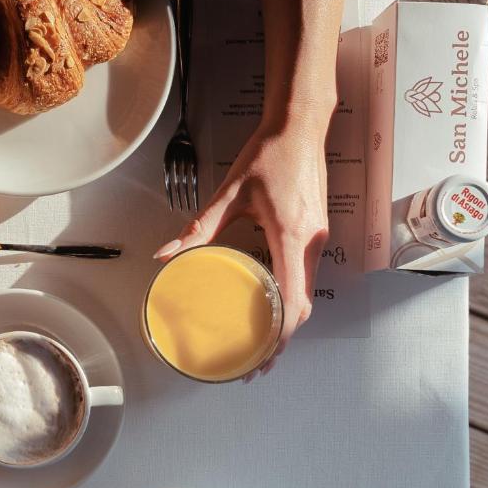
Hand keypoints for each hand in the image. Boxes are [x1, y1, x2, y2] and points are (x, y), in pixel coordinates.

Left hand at [154, 114, 330, 378]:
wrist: (300, 126)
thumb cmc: (269, 155)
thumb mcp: (230, 193)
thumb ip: (199, 227)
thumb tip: (167, 253)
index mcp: (292, 236)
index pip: (294, 301)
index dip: (281, 336)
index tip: (264, 357)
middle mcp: (313, 242)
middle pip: (305, 305)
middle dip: (283, 337)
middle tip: (258, 361)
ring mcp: (319, 237)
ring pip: (309, 291)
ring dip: (290, 319)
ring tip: (264, 339)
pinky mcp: (317, 231)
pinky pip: (308, 274)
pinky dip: (294, 296)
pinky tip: (273, 302)